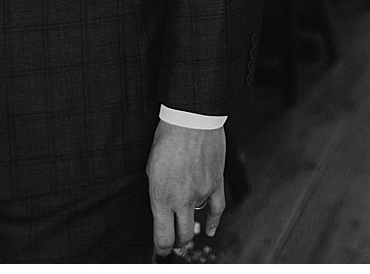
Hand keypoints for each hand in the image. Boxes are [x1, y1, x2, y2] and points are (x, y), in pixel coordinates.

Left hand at [147, 121, 225, 256]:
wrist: (191, 119)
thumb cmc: (167, 140)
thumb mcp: (151, 170)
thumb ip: (158, 193)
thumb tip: (162, 209)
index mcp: (161, 197)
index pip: (163, 237)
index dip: (161, 248)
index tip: (160, 249)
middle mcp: (182, 199)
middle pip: (181, 236)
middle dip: (176, 243)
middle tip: (172, 243)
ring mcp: (201, 192)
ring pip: (196, 222)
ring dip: (189, 225)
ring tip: (184, 224)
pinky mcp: (216, 183)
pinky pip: (217, 209)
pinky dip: (213, 222)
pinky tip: (210, 230)